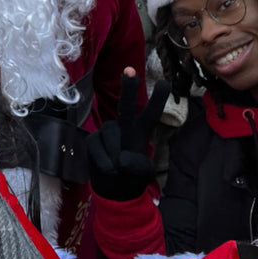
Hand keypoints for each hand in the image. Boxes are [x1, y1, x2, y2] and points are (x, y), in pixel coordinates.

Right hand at [86, 69, 169, 200]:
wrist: (113, 188)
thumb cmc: (133, 175)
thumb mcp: (144, 173)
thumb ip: (137, 165)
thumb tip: (120, 158)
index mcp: (141, 130)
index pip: (151, 113)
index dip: (157, 99)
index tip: (165, 83)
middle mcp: (124, 126)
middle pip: (125, 105)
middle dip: (128, 88)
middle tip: (129, 70)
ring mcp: (106, 131)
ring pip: (111, 136)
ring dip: (115, 154)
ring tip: (117, 169)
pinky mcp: (92, 140)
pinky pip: (97, 148)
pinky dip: (103, 162)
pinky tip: (107, 169)